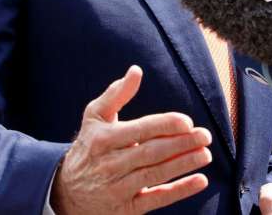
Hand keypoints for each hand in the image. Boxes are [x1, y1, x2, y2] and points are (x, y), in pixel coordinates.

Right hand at [51, 66, 211, 214]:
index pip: (140, 130)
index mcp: (103, 139)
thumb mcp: (94, 118)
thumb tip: (136, 71)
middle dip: (181, 144)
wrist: (66, 192)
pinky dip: (179, 191)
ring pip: (156, 175)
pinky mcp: (126, 209)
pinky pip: (156, 199)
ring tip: (206, 154)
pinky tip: (200, 180)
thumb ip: (116, 94)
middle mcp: (109, 164)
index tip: (187, 122)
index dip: (165, 125)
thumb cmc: (89, 146)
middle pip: (151, 153)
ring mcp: (118, 189)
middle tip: (205, 135)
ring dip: (184, 164)